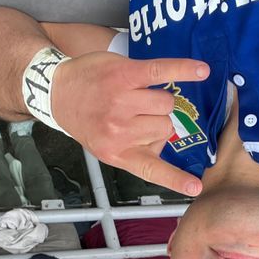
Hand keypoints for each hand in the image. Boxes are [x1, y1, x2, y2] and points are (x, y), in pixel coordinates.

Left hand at [51, 52, 208, 196]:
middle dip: (157, 120)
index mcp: (116, 153)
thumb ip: (134, 150)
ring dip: (158, 99)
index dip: (176, 179)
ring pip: (166, 104)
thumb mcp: (104, 147)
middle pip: (166, 127)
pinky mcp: (125, 74)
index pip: (151, 170)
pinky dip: (183, 70)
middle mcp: (119, 130)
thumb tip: (164, 140)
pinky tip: (202, 71)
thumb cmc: (85, 119)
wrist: (57, 91)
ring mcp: (122, 101)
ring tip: (138, 97)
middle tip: (135, 115)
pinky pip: (163, 72)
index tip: (195, 188)